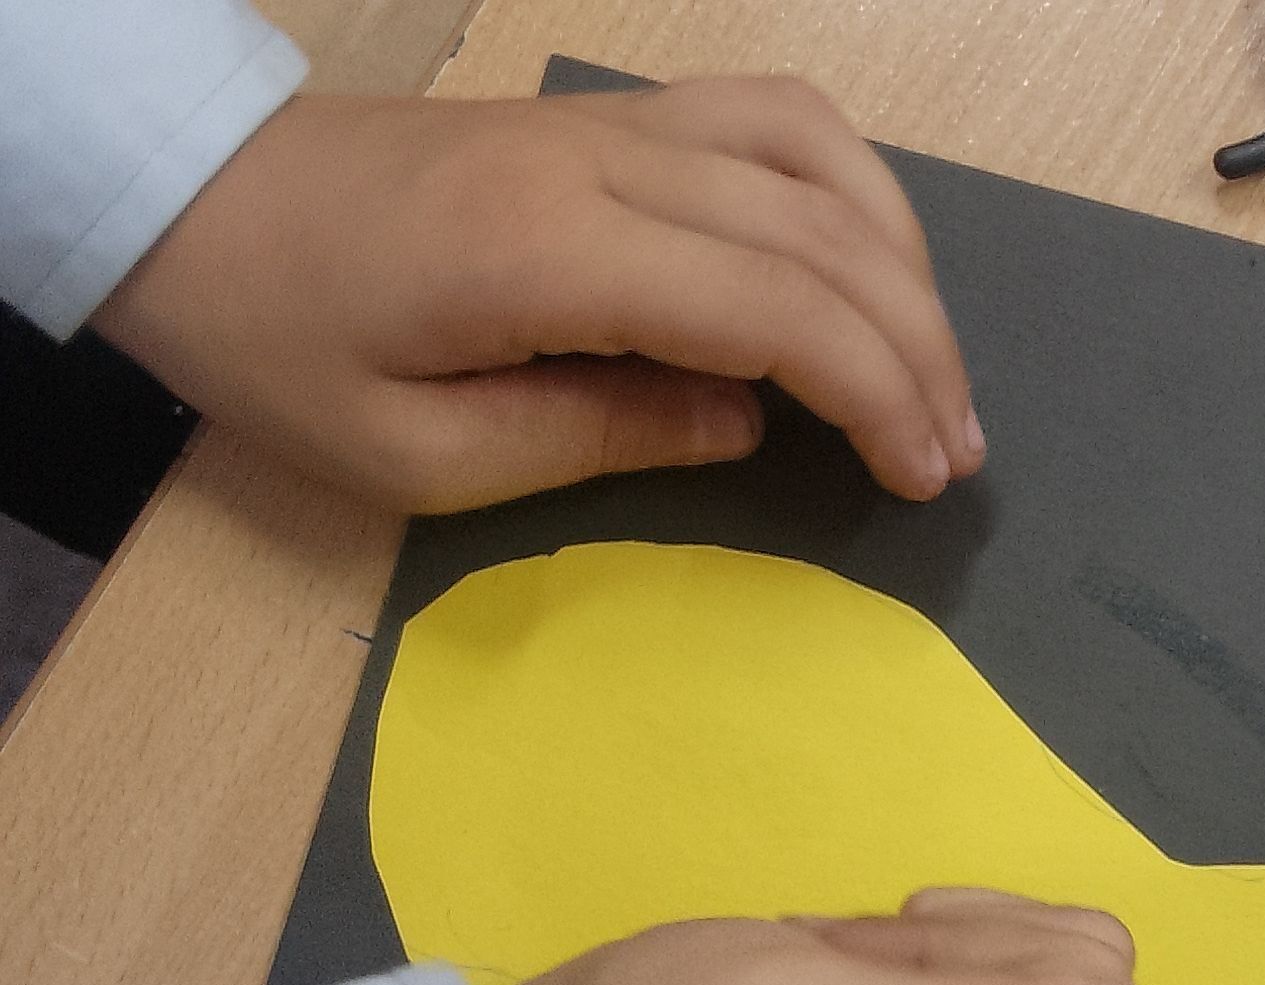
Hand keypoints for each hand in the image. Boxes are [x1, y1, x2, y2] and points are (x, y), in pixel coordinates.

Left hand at [91, 81, 984, 509]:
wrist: (196, 200)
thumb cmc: (284, 343)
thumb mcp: (414, 454)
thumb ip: (594, 437)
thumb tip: (742, 421)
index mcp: (552, 253)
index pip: (774, 304)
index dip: (875, 392)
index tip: (919, 477)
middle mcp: (606, 161)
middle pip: (821, 234)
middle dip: (917, 351)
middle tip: (955, 454)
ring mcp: (614, 121)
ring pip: (819, 157)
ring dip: (903, 264)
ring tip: (932, 368)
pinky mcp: (611, 115)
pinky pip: (774, 119)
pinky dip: (852, 188)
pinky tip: (869, 259)